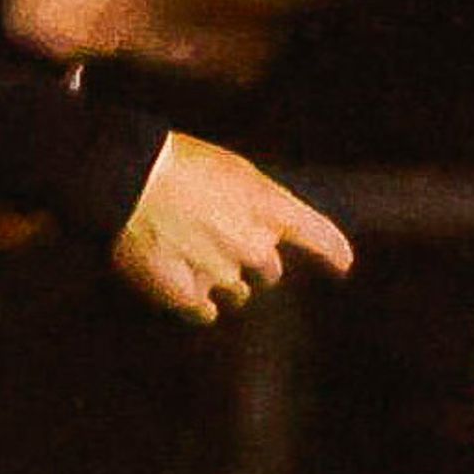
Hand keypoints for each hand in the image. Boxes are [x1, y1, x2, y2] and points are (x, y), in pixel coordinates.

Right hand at [108, 133, 354, 322]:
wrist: (129, 179)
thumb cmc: (176, 161)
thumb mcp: (232, 169)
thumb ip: (256, 201)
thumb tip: (262, 226)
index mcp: (269, 207)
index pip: (317, 234)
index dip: (332, 251)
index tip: (344, 264)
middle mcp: (255, 245)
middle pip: (269, 270)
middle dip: (253, 261)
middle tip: (222, 243)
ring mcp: (223, 274)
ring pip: (237, 292)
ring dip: (223, 280)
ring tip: (191, 257)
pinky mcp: (190, 296)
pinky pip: (205, 312)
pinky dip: (197, 303)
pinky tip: (183, 288)